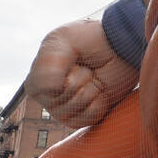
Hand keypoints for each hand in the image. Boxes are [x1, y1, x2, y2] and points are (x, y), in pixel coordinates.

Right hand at [25, 18, 140, 128]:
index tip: (70, 57)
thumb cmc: (90, 39)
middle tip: (86, 67)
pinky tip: (100, 90)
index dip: (62, 73)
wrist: (120, 47)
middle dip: (80, 79)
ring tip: (93, 76)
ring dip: (91, 89)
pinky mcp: (85, 117)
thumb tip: (50, 89)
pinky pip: (89, 118)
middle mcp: (48, 97)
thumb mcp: (65, 39)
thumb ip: (49, 62)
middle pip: (61, 99)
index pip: (43, 87)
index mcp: (37, 78)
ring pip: (76, 108)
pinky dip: (100, 103)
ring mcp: (67, 109)